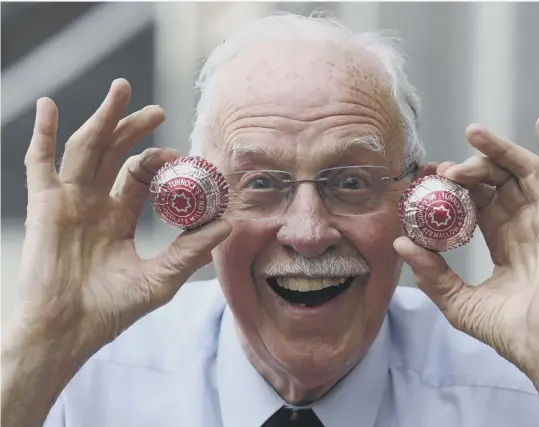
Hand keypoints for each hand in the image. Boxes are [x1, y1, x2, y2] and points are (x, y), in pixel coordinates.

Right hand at [10, 79, 231, 353]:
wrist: (68, 332)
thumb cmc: (112, 311)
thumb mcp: (162, 277)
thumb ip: (192, 250)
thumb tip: (229, 224)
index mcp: (118, 219)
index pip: (140, 177)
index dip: (161, 163)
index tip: (185, 157)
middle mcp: (93, 205)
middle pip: (114, 154)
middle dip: (134, 129)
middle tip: (159, 111)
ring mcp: (68, 202)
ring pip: (86, 149)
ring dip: (102, 118)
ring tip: (122, 88)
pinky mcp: (44, 206)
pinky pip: (39, 163)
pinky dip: (42, 133)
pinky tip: (48, 105)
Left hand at [394, 116, 538, 371]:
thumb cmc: (507, 330)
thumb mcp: (457, 300)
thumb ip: (430, 272)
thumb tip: (400, 242)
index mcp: (502, 238)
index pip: (478, 198)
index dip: (457, 183)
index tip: (432, 176)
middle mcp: (525, 224)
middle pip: (499, 180)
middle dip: (472, 165)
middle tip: (446, 167)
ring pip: (526, 171)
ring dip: (502, 150)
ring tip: (474, 134)